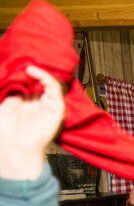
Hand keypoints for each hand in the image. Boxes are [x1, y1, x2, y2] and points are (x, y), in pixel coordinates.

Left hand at [0, 66, 64, 180]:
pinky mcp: (55, 108)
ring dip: (38, 72)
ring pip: (48, 83)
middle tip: (21, 60)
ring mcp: (46, 105)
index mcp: (24, 102)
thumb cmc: (5, 129)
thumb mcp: (3, 102)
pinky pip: (54, 89)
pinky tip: (33, 71)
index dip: (22, 71)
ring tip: (27, 65)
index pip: (27, 82)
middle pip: (38, 81)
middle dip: (30, 70)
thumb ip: (11, 89)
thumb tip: (15, 73)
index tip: (15, 62)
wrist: (13, 145)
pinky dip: (45, 77)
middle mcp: (36, 103)